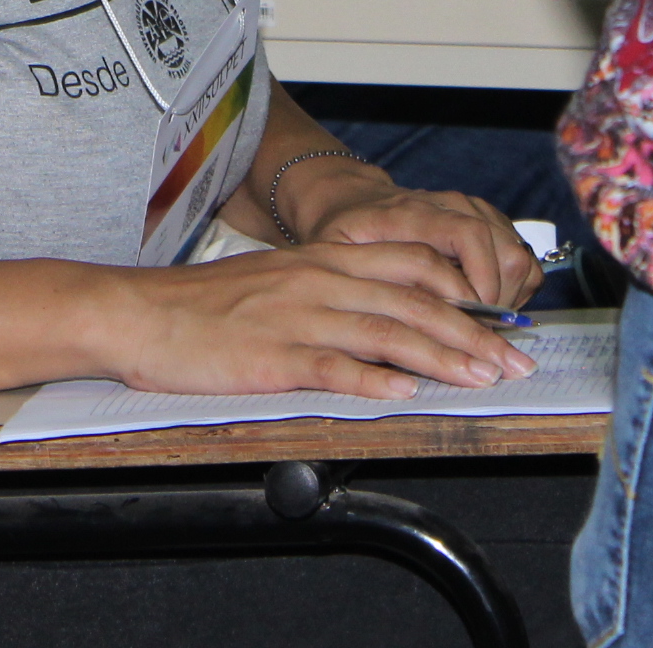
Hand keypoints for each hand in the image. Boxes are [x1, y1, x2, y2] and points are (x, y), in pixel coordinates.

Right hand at [101, 243, 538, 398]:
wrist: (138, 313)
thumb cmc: (203, 306)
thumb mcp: (277, 282)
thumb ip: (329, 291)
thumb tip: (382, 316)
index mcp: (323, 260)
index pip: (415, 266)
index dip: (467, 294)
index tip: (503, 323)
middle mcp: (320, 281)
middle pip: (416, 302)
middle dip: (475, 334)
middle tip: (514, 361)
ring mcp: (299, 318)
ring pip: (389, 333)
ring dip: (444, 357)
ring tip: (483, 379)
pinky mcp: (274, 356)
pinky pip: (335, 367)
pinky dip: (375, 381)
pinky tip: (406, 393)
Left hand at [272, 149, 542, 308]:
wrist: (355, 200)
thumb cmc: (345, 232)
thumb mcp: (336, 253)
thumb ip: (369, 279)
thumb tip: (404, 323)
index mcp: (414, 212)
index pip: (467, 237)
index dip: (479, 285)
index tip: (471, 327)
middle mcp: (452, 206)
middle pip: (504, 253)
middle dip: (499, 304)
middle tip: (478, 339)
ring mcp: (474, 211)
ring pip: (519, 256)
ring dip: (508, 299)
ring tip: (480, 326)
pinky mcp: (488, 221)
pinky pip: (522, 257)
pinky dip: (514, 288)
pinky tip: (486, 307)